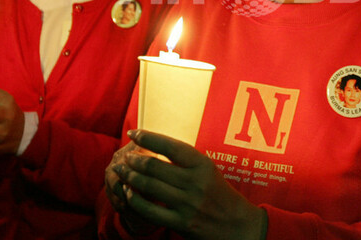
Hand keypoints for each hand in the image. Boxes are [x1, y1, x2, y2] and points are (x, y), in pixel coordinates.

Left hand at [113, 129, 266, 239]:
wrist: (239, 226)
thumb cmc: (222, 196)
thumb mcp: (209, 172)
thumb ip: (187, 162)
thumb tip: (157, 148)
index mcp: (203, 165)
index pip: (171, 146)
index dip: (148, 137)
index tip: (134, 133)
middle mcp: (195, 182)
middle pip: (154, 166)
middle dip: (134, 159)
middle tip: (124, 156)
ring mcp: (188, 204)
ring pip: (149, 186)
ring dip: (130, 176)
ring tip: (121, 170)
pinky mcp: (181, 223)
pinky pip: (150, 211)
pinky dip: (135, 200)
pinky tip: (128, 194)